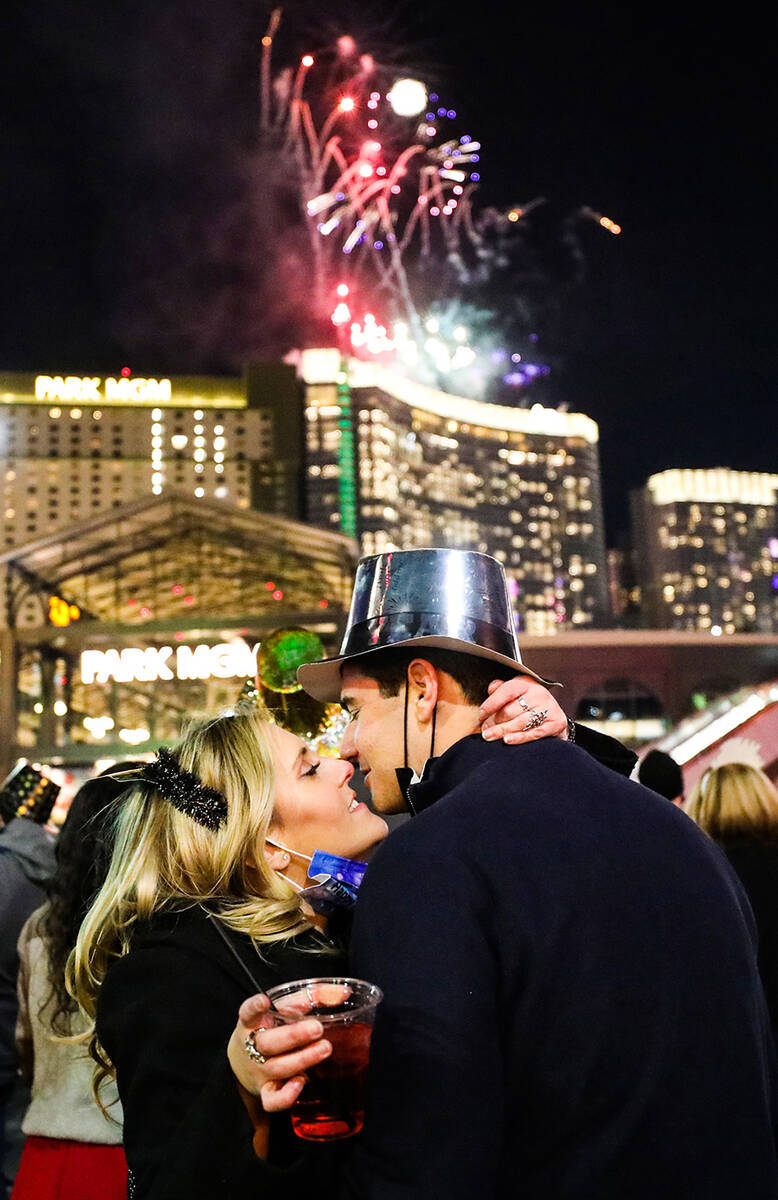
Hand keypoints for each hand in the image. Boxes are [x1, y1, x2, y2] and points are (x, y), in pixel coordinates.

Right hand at [227, 992, 332, 1112]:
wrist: (244, 1062)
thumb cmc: (272, 1028)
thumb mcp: (285, 1007)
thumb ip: (314, 996)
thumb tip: (343, 993)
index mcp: (254, 1022)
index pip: (248, 1012)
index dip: (254, 1007)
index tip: (264, 1001)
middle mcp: (254, 1047)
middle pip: (268, 1042)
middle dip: (293, 1035)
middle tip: (317, 1028)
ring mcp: (260, 1071)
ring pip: (277, 1068)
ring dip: (302, 1059)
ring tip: (324, 1048)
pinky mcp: (266, 1092)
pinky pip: (272, 1100)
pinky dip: (286, 1096)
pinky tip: (302, 1082)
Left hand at [479, 677, 568, 744]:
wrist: (555, 716)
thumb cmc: (530, 705)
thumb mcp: (516, 692)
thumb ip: (501, 690)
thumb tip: (491, 689)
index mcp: (526, 684)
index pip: (506, 691)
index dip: (491, 704)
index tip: (481, 715)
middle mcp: (539, 694)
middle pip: (511, 710)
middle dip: (495, 721)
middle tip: (485, 730)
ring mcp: (549, 708)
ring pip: (521, 722)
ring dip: (502, 731)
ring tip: (489, 736)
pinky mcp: (556, 723)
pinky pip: (535, 732)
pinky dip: (520, 738)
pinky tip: (508, 740)